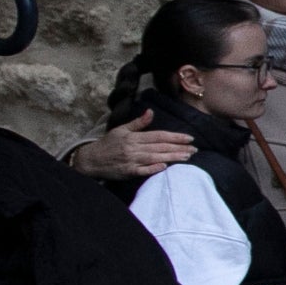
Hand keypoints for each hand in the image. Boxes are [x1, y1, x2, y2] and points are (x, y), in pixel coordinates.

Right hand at [70, 110, 194, 180]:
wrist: (91, 160)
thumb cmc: (108, 144)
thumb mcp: (121, 129)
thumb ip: (138, 123)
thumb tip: (151, 112)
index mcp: (134, 137)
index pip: (159, 135)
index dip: (175, 136)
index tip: (190, 138)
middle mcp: (134, 148)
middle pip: (160, 147)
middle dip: (179, 147)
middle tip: (194, 149)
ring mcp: (131, 160)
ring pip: (155, 158)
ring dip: (172, 157)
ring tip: (187, 157)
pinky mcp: (128, 172)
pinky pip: (143, 171)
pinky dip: (153, 168)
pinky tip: (165, 167)